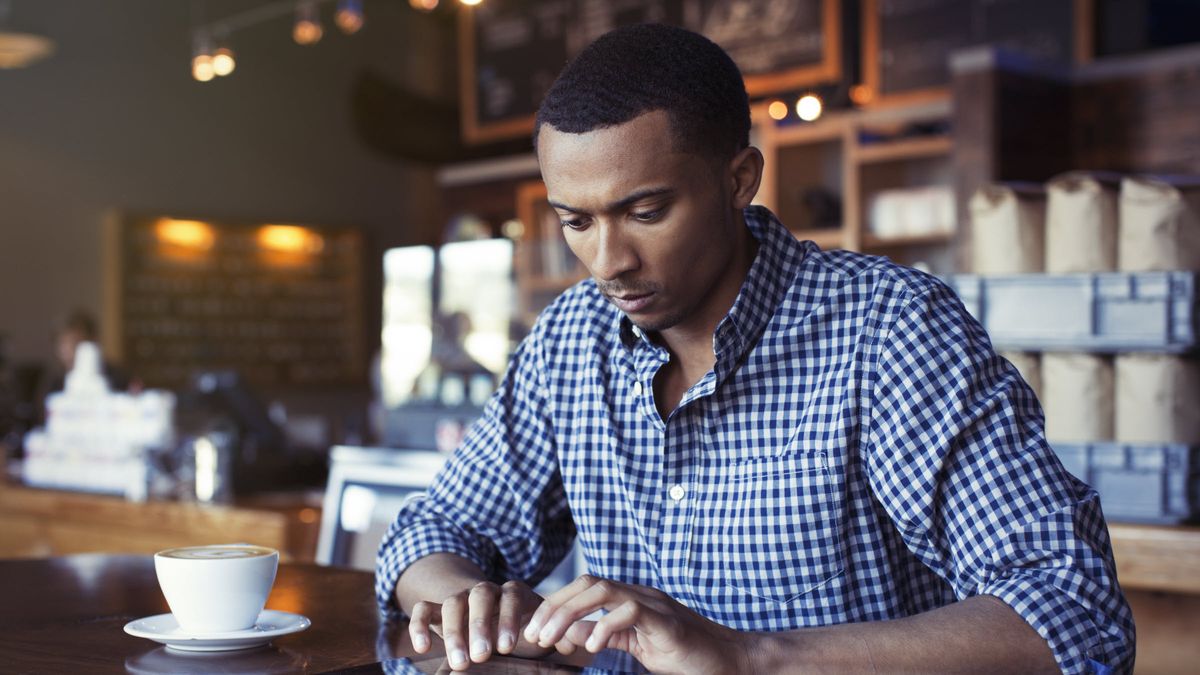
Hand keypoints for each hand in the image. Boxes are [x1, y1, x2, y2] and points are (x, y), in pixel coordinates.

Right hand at [408, 579, 571, 670]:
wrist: (490, 618)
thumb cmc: (521, 630)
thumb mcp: (538, 634)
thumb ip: (555, 637)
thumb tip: (571, 644)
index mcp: (513, 592)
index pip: (511, 595)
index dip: (508, 618)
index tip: (507, 647)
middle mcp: (485, 590)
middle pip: (480, 597)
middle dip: (479, 626)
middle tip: (480, 656)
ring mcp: (459, 597)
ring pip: (452, 603)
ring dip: (452, 632)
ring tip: (459, 663)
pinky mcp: (435, 609)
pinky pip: (422, 609)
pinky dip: (419, 625)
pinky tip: (422, 649)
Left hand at [521, 575, 750, 674]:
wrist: (729, 661)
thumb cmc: (684, 656)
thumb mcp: (635, 646)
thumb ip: (607, 636)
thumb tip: (570, 635)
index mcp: (629, 599)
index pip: (584, 588)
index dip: (554, 605)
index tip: (534, 631)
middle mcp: (639, 595)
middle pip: (587, 583)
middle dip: (554, 606)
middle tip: (534, 635)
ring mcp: (654, 604)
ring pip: (603, 590)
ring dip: (570, 613)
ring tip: (553, 640)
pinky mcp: (666, 621)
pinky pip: (630, 611)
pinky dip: (604, 626)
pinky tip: (590, 648)